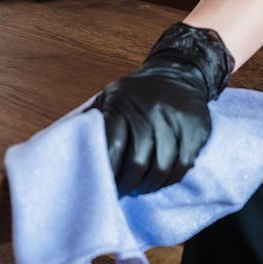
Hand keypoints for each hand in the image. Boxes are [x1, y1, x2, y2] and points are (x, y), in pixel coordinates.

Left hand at [92, 22, 233, 196]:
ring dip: (150, 185)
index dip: (107, 171)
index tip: (102, 184)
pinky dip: (172, 179)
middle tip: (123, 192)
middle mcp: (151, 109)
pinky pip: (184, 165)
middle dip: (129, 184)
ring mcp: (176, 118)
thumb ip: (94, 120)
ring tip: (142, 188)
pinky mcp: (196, 127)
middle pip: (139, 162)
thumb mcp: (111, 97)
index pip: (113, 147)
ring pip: (163, 167)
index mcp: (123, 102)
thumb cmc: (138, 93)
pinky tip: (161, 180)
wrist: (179, 72)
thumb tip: (66, 147)